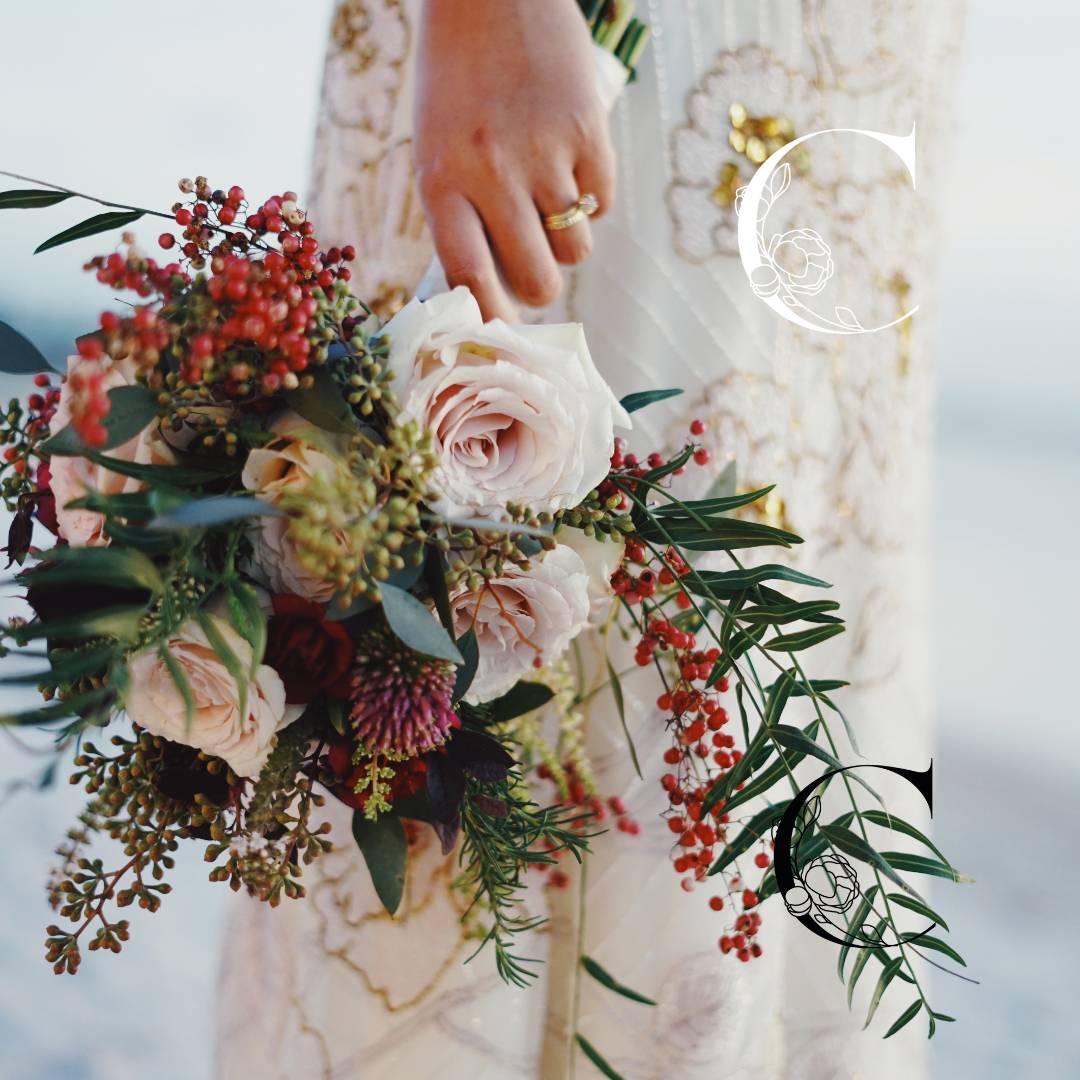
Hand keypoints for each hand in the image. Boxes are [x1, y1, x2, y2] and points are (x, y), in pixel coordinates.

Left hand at [413, 0, 615, 319]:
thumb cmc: (458, 86)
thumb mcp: (438, 152)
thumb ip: (465, 220)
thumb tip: (503, 297)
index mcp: (441, 182)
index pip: (472, 281)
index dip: (494, 320)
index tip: (506, 335)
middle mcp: (491, 172)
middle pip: (540, 281)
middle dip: (543, 284)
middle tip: (537, 262)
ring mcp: (544, 151)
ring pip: (577, 250)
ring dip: (568, 237)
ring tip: (548, 192)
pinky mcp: (589, 129)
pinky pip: (604, 203)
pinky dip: (592, 193)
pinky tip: (568, 155)